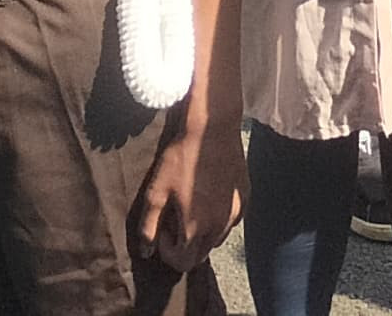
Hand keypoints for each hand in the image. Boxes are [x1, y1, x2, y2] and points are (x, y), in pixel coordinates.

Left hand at [133, 110, 243, 266]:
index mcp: (195, 227)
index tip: (163, 226)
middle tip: (175, 217)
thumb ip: (148, 226)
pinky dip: (218, 218)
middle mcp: (219, 227)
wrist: (213, 129)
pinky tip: (209, 194)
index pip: (182, 263)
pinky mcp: (245, 200)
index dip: (167, 250)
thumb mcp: (156, 192)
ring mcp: (236, 214)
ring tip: (191, 205)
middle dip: (184, 245)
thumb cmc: (181, 158)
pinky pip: (231, 221)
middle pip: (200, 255)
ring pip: (216, 240)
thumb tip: (146, 252)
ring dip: (201, 233)